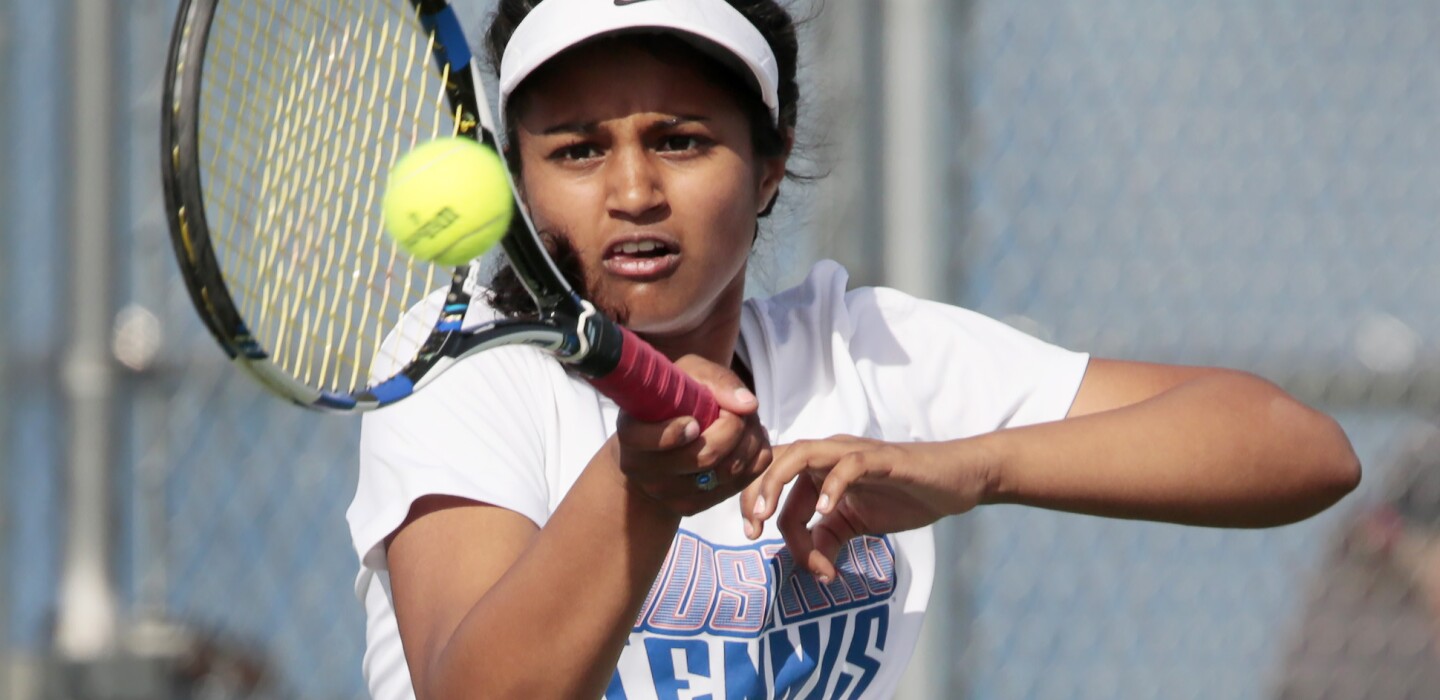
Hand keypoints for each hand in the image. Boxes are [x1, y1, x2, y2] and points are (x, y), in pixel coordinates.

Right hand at [612, 355, 771, 517]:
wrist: (662, 442)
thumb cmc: (674, 400)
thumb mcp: (689, 375)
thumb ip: (716, 381)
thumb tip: (748, 406)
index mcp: (632, 432)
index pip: (649, 439)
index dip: (676, 432)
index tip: (695, 421)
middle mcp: (642, 469)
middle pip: (704, 456)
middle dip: (734, 427)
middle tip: (739, 411)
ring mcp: (665, 494)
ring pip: (727, 472)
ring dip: (749, 442)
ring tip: (748, 422)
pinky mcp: (689, 508)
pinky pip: (739, 485)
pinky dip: (753, 459)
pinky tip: (749, 442)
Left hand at [740, 435, 991, 580]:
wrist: (951, 483)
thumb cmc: (903, 497)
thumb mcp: (856, 524)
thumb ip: (828, 539)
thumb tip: (812, 567)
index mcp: (817, 468)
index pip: (775, 485)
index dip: (759, 511)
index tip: (754, 539)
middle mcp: (828, 454)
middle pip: (775, 461)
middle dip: (754, 493)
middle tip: (752, 530)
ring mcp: (853, 453)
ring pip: (801, 454)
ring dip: (777, 484)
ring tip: (768, 516)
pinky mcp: (881, 459)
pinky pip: (849, 466)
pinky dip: (832, 486)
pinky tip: (826, 511)